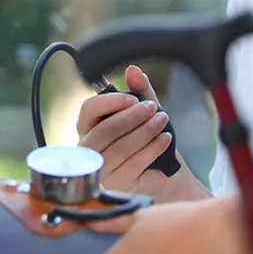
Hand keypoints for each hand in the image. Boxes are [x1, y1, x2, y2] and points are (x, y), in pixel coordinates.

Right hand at [76, 65, 210, 200]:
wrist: (164, 174)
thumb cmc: (148, 140)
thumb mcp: (145, 112)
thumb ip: (139, 91)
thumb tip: (133, 70)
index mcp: (89, 127)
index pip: (88, 109)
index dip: (110, 102)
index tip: (133, 98)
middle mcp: (88, 148)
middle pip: (105, 129)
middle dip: (132, 117)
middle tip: (153, 108)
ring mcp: (100, 168)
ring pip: (120, 146)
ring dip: (145, 131)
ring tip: (163, 121)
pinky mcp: (114, 184)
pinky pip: (133, 163)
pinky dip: (151, 149)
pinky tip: (164, 139)